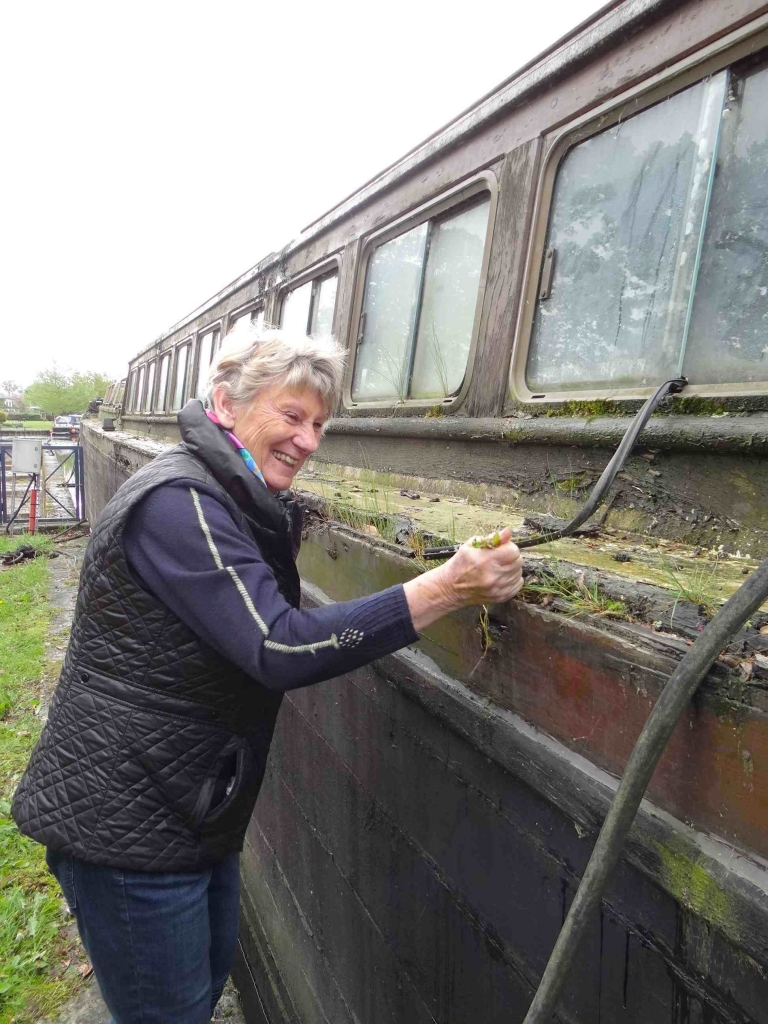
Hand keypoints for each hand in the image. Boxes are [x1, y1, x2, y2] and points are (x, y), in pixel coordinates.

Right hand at [403, 528, 522, 631]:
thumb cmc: (460, 563)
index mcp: (486, 560)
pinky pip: (517, 584)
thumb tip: (507, 532)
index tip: (501, 548)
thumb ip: (492, 538)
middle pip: (518, 562)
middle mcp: (493, 576)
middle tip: (499, 558)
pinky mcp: (501, 597)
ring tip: (498, 568)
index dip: (508, 547)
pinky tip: (501, 577)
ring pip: (518, 573)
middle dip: (510, 557)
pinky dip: (512, 579)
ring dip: (511, 568)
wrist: (451, 587)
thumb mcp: (471, 546)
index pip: (513, 551)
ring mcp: (498, 589)